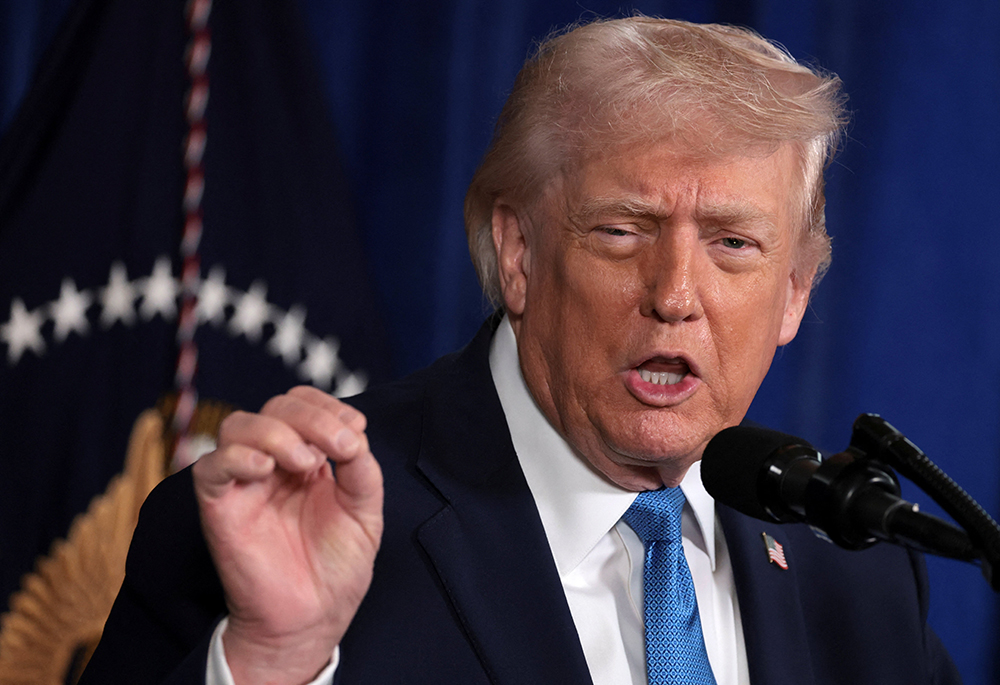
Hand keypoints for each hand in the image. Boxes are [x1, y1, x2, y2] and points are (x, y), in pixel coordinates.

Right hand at [192, 386, 382, 684]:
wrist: (314, 619)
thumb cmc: (338, 567)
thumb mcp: (365, 511)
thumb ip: (362, 469)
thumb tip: (353, 433)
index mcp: (306, 458)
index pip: (303, 404)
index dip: (327, 405)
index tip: (355, 428)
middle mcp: (273, 463)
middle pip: (275, 407)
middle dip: (311, 417)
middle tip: (339, 446)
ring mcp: (245, 483)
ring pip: (239, 426)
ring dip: (277, 432)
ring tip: (306, 463)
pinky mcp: (220, 508)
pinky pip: (209, 467)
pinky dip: (236, 457)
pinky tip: (266, 469)